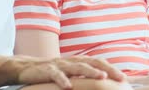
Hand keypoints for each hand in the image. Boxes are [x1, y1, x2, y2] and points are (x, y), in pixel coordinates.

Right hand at [11, 55, 126, 88]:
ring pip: (77, 66)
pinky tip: (68, 87)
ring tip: (101, 77)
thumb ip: (82, 76)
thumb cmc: (51, 72)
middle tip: (119, 77)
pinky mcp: (46, 70)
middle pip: (92, 62)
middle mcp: (71, 61)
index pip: (98, 62)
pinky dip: (62, 80)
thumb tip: (100, 82)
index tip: (123, 78)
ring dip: (90, 71)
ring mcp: (59, 65)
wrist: (25, 68)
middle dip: (107, 69)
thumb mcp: (69, 73)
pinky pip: (55, 75)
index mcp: (77, 61)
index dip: (111, 68)